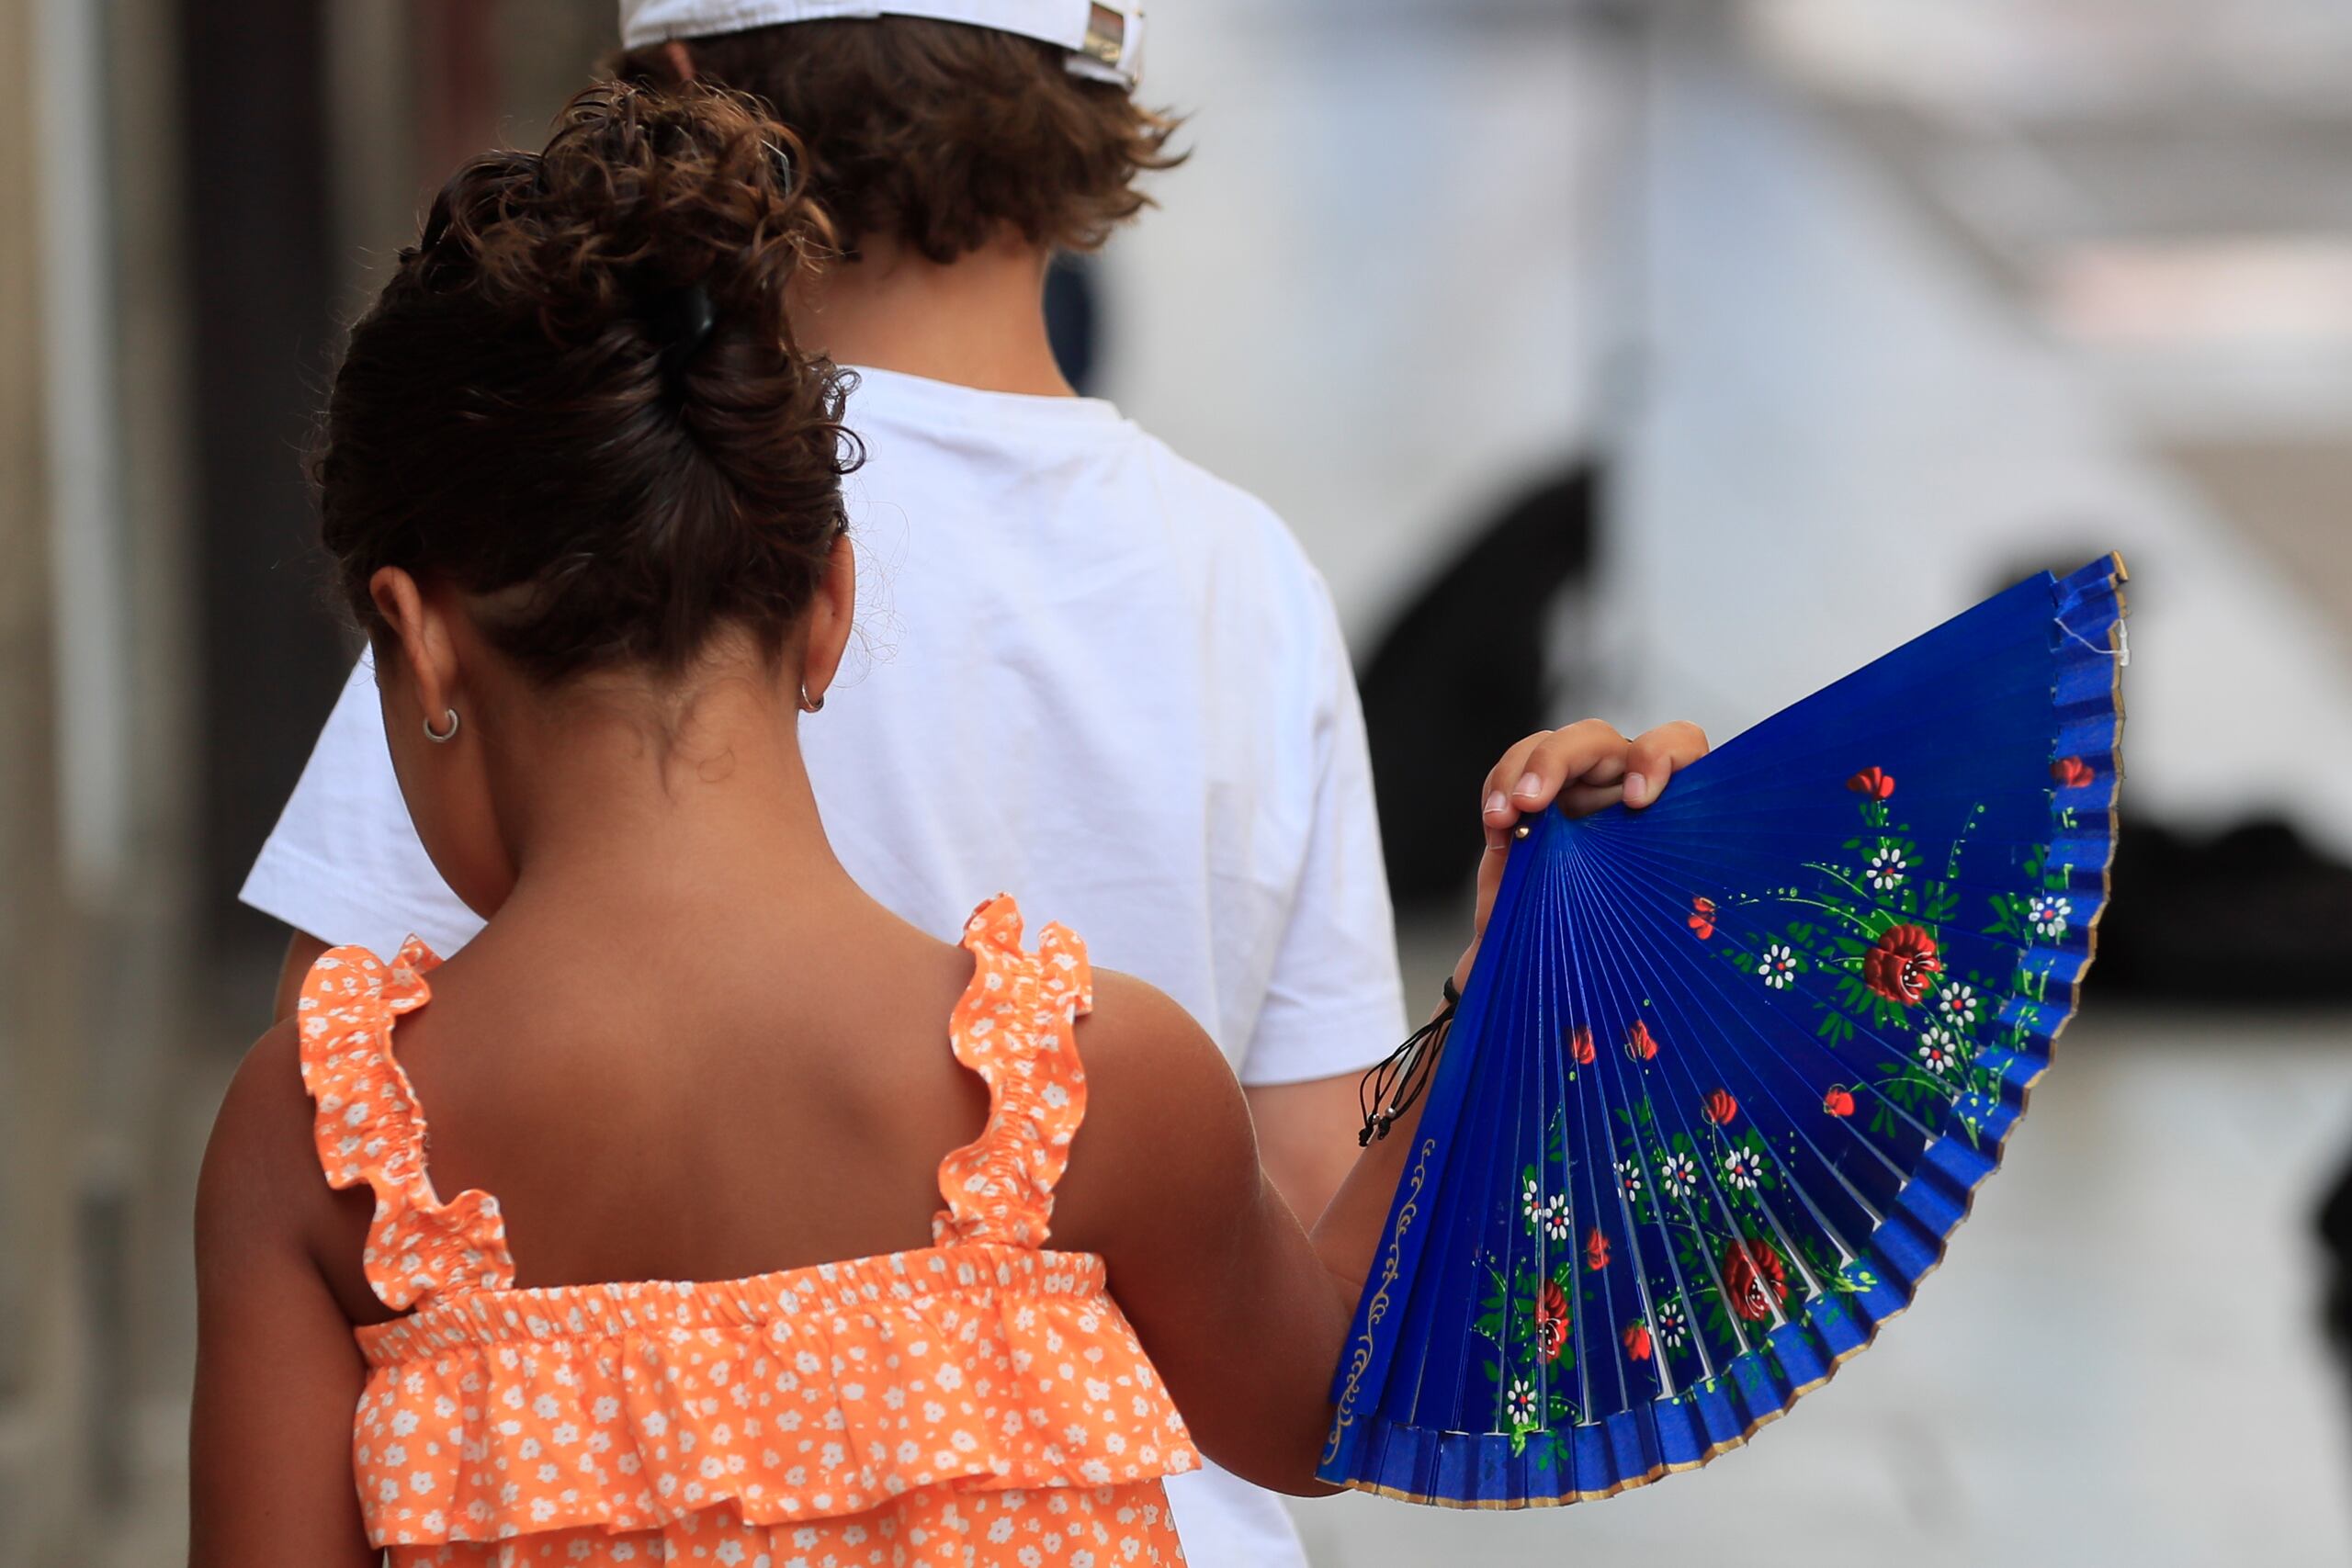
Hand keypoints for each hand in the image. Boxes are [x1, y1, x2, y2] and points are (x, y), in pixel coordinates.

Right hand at [1452, 719, 1709, 990]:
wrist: (1562, 974)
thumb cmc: (1620, 952)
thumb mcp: (1643, 929)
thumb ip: (1647, 904)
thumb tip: (1652, 907)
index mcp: (1669, 814)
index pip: (1679, 748)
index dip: (1660, 757)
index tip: (1636, 801)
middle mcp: (1623, 793)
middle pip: (1597, 740)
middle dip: (1558, 759)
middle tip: (1531, 802)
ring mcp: (1578, 795)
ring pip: (1550, 748)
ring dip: (1520, 771)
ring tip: (1503, 817)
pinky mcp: (1537, 806)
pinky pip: (1514, 772)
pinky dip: (1499, 790)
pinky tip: (1497, 825)